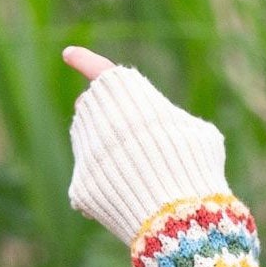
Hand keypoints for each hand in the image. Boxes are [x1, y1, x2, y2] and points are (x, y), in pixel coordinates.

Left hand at [61, 44, 229, 246]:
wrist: (177, 211)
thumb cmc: (195, 166)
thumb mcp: (196, 132)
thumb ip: (171, 121)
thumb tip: (164, 133)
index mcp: (126, 90)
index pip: (99, 69)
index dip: (85, 61)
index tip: (69, 55)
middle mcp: (97, 112)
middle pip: (91, 108)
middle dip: (105, 119)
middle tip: (133, 143)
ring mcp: (85, 149)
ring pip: (87, 143)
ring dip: (106, 153)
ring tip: (138, 174)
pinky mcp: (81, 184)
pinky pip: (90, 183)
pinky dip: (107, 190)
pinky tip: (130, 201)